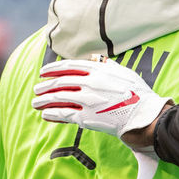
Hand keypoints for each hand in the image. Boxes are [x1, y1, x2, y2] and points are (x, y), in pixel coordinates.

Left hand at [32, 57, 172, 178]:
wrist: (143, 115)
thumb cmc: (137, 94)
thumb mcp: (124, 73)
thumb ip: (108, 66)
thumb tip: (97, 60)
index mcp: (98, 70)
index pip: (69, 66)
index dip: (53, 69)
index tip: (43, 71)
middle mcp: (90, 83)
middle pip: (60, 82)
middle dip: (45, 85)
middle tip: (37, 88)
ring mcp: (87, 100)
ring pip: (58, 98)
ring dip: (44, 100)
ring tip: (35, 103)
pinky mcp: (86, 117)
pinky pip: (63, 114)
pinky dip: (52, 113)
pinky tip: (45, 114)